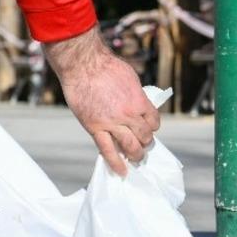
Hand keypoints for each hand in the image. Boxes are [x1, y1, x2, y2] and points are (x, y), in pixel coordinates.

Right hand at [45, 27, 160, 175]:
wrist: (82, 65)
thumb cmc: (105, 66)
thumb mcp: (130, 77)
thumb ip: (136, 94)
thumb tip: (139, 102)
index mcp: (140, 102)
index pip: (154, 121)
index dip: (152, 126)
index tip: (148, 127)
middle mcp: (129, 115)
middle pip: (145, 136)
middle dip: (146, 142)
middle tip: (143, 144)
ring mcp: (112, 123)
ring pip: (130, 146)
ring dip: (136, 154)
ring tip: (136, 157)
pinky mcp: (95, 128)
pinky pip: (107, 151)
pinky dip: (116, 163)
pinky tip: (121, 172)